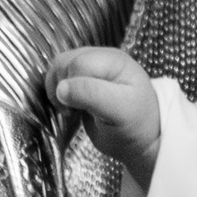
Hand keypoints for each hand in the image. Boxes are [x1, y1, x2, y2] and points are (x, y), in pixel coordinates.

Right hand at [48, 46, 162, 186]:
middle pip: (64, 63)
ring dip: (57, 91)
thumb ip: (92, 95)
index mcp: (114, 60)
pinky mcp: (80, 79)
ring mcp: (90, 67)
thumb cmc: (135, 124)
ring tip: (72, 110)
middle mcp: (100, 58)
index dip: (72, 86)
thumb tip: (60, 88)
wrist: (139, 139)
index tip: (78, 109)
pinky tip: (70, 108)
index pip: (79, 64)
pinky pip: (58, 77)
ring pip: (58, 68)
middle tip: (74, 111)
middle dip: (62, 88)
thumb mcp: (119, 110)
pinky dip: (57, 94)